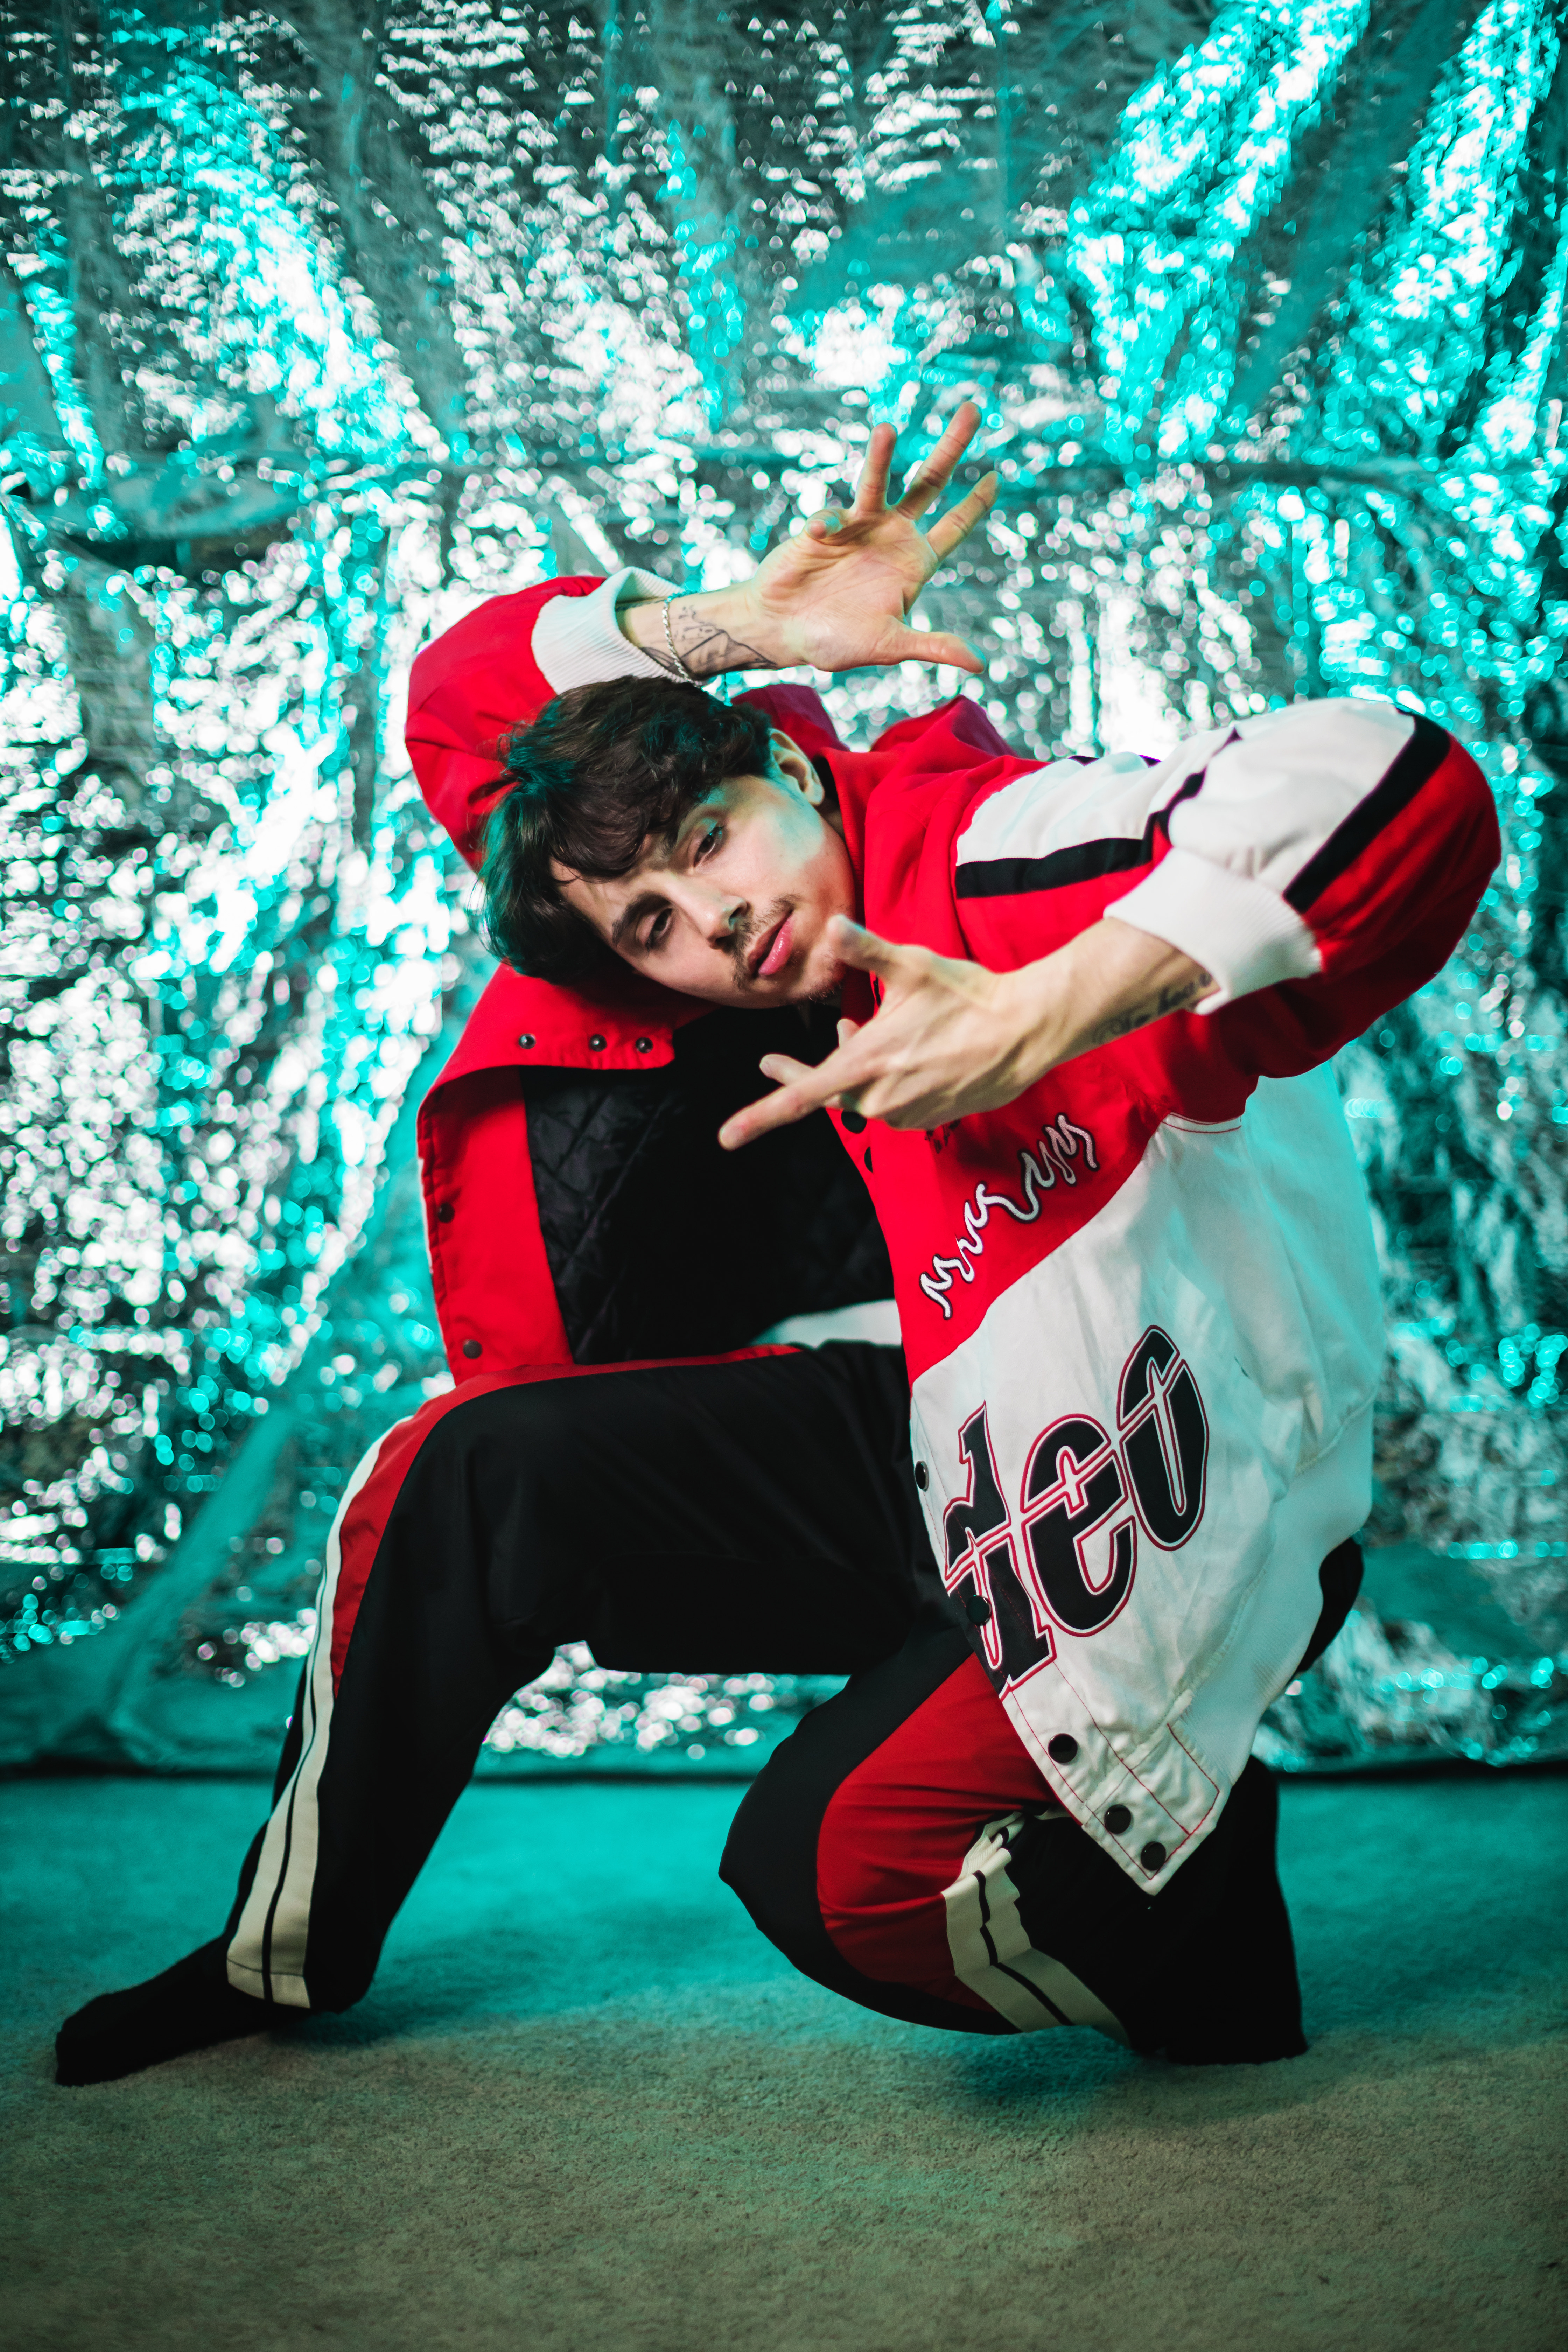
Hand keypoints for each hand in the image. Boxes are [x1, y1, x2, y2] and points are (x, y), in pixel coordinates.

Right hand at [623, 403, 997, 677]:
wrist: (782, 631)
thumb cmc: (835, 641)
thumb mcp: (890, 646)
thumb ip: (932, 647)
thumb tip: (981, 666)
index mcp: (913, 564)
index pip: (954, 526)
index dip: (976, 503)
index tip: (999, 476)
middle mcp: (890, 537)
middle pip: (929, 484)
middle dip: (951, 448)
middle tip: (974, 408)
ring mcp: (857, 528)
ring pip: (877, 483)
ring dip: (881, 458)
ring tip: (887, 430)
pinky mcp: (823, 528)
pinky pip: (829, 517)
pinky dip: (826, 522)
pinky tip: (818, 534)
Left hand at [716, 917, 1215, 1149]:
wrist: (1027, 1029)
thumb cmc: (969, 995)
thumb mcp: (914, 966)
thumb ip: (866, 951)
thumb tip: (830, 925)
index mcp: (869, 1062)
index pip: (803, 1097)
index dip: (760, 1117)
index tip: (726, 1138)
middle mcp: (884, 1095)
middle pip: (828, 1093)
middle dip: (803, 1073)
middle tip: (772, 1062)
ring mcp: (909, 1110)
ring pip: (862, 1095)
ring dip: (851, 1068)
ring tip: (854, 1029)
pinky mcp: (931, 1116)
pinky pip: (891, 1102)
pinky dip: (882, 1080)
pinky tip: (897, 1052)